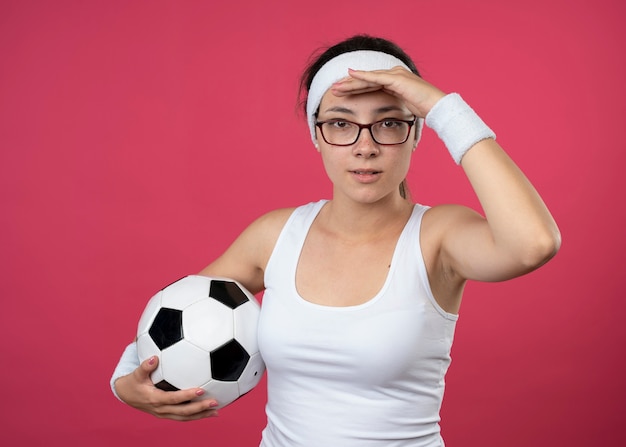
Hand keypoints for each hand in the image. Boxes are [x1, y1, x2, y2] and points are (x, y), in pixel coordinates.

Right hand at [114, 356, 219, 420]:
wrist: (126, 395)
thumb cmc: (133, 382)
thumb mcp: (136, 373)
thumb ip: (145, 366)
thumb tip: (154, 358)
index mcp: (155, 399)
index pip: (174, 398)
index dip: (187, 395)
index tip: (201, 389)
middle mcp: (161, 409)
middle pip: (183, 411)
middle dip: (199, 408)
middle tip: (215, 402)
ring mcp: (164, 414)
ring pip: (184, 417)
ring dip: (200, 415)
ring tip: (216, 411)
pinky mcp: (167, 414)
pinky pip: (183, 417)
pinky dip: (196, 416)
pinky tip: (209, 412)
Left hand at [330, 66, 445, 117]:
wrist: (438, 108)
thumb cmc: (424, 111)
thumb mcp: (403, 110)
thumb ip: (393, 110)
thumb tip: (384, 123)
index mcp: (395, 83)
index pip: (370, 85)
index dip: (356, 89)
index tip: (342, 94)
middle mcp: (394, 75)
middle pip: (366, 80)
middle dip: (349, 85)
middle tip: (333, 89)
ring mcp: (396, 75)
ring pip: (368, 78)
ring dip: (351, 82)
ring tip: (336, 86)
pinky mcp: (397, 78)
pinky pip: (375, 77)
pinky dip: (362, 76)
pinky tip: (350, 76)